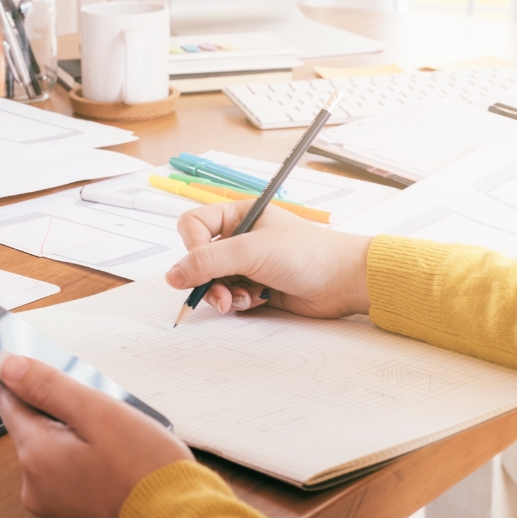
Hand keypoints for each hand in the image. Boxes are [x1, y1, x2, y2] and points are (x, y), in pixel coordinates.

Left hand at [0, 353, 192, 517]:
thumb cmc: (146, 473)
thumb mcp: (98, 414)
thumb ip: (49, 387)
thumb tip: (8, 367)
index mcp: (36, 455)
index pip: (9, 405)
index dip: (12, 380)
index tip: (9, 364)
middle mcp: (35, 487)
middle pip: (33, 431)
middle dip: (57, 412)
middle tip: (94, 403)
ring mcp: (54, 509)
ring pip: (53, 456)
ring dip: (73, 440)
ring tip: (115, 437)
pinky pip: (69, 480)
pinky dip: (84, 466)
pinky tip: (116, 464)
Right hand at [165, 200, 372, 318]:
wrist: (344, 282)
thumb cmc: (307, 254)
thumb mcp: (251, 251)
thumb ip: (208, 261)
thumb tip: (172, 275)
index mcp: (237, 215)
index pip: (192, 226)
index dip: (192, 248)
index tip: (201, 266)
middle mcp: (239, 237)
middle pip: (198, 259)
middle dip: (207, 279)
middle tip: (219, 294)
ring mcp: (246, 263)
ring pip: (212, 282)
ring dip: (223, 294)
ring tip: (242, 298)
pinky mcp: (254, 286)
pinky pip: (228, 296)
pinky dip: (238, 302)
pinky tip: (256, 300)